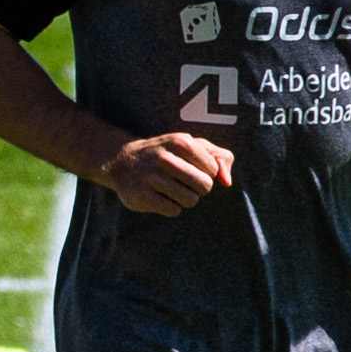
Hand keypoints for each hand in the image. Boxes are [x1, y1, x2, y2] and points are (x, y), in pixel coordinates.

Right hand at [92, 130, 235, 215]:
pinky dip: (172, 207)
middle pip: (205, 186)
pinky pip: (173, 210)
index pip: (212, 169)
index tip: (193, 168)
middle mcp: (164, 157)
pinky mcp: (141, 196)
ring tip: (173, 190)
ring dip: (186, 199)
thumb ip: (220, 158)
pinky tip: (161, 197)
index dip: (206, 173)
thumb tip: (227, 182)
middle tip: (186, 184)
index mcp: (179, 141)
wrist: (123, 161)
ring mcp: (150, 177)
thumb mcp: (192, 146)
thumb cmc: (167, 154)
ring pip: (190, 200)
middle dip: (200, 189)